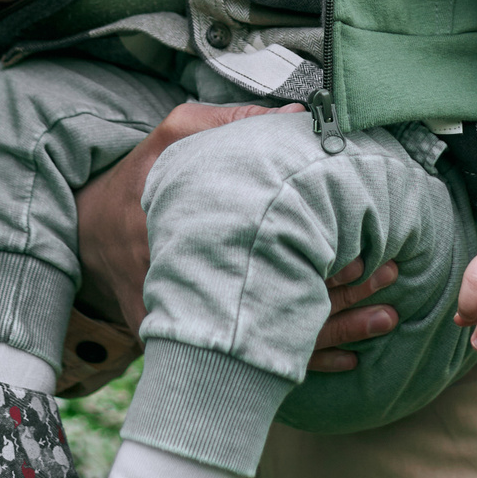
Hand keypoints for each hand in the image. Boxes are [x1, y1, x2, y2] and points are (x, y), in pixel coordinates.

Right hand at [73, 103, 402, 369]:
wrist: (85, 235)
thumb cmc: (138, 179)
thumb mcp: (174, 134)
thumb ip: (230, 122)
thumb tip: (297, 116)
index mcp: (199, 226)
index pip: (273, 249)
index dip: (323, 254)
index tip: (367, 249)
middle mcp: (198, 280)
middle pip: (281, 296)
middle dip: (344, 294)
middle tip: (391, 279)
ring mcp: (195, 317)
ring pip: (276, 336)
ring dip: (337, 331)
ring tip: (386, 318)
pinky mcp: (196, 340)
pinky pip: (256, 360)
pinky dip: (306, 360)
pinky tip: (347, 358)